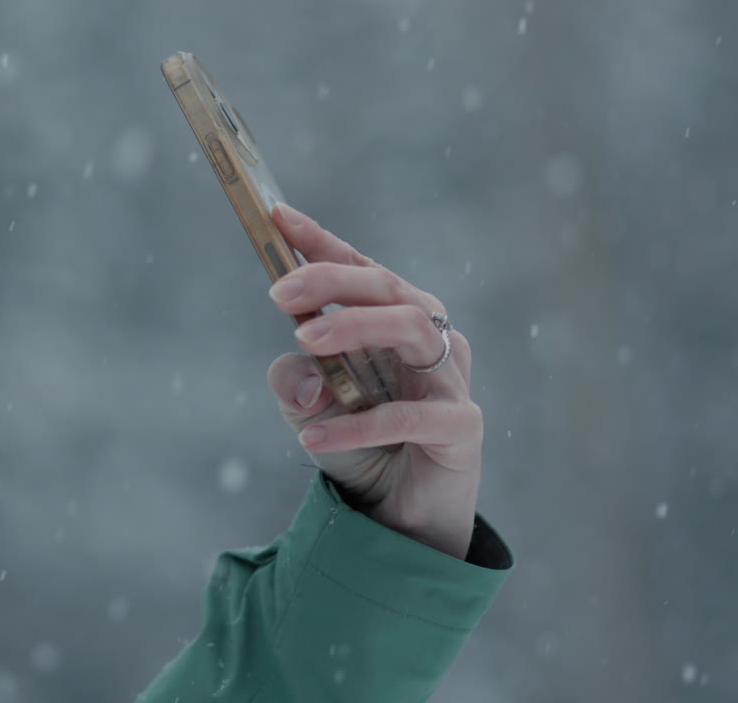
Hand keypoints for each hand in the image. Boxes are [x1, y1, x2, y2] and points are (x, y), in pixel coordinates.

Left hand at [265, 203, 481, 559]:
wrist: (397, 522)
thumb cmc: (358, 450)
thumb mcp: (307, 411)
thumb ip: (292, 381)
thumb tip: (300, 370)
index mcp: (393, 322)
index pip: (358, 270)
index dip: (320, 241)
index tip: (276, 215)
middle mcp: (429, 340)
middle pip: (387, 287)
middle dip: (329, 281)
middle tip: (279, 293)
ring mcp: (451, 381)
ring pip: (411, 327)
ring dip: (352, 327)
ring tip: (303, 342)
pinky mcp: (462, 428)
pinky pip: (411, 417)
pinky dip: (357, 425)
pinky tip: (313, 439)